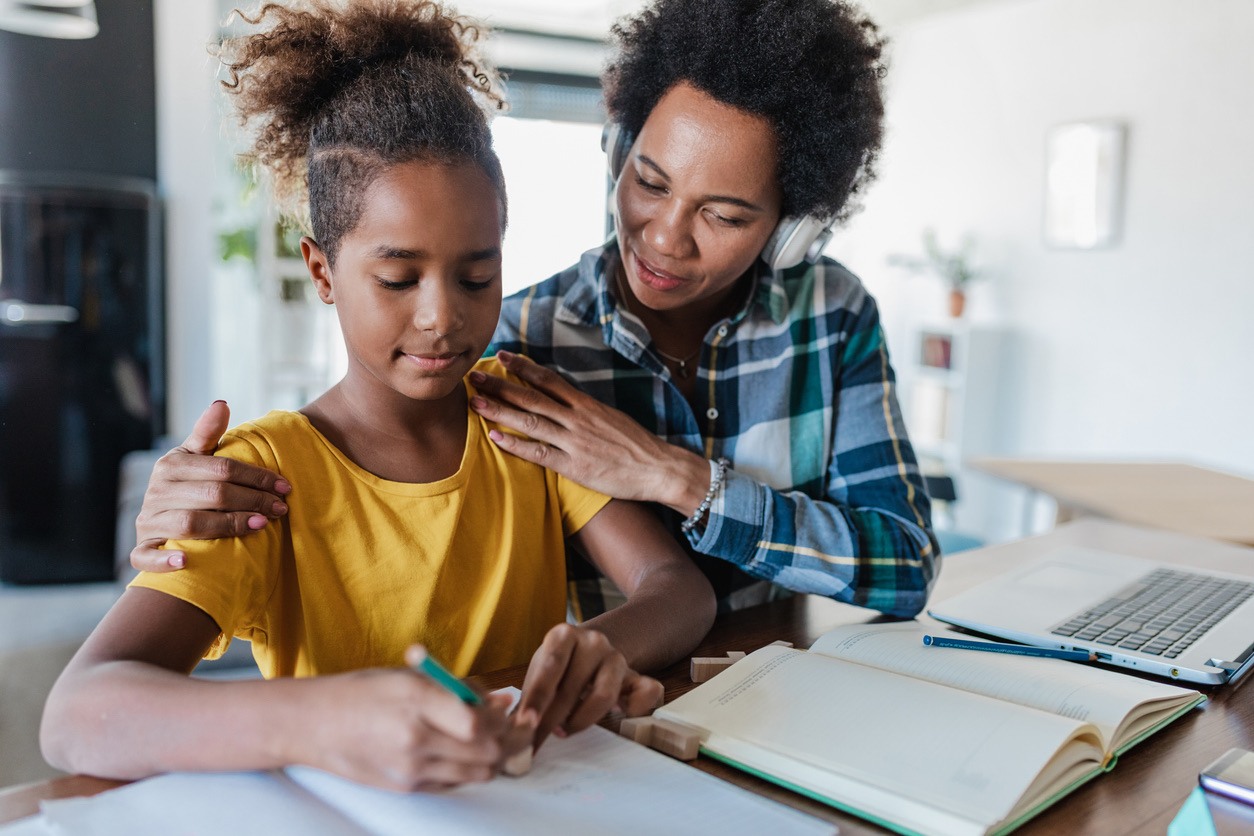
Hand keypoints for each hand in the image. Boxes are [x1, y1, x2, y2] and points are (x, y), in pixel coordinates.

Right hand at [131, 401, 290, 572]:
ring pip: (191, 524)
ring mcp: (148, 521)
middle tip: (280, 508)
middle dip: (252, 501)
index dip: (257, 477)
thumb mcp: (194, 456)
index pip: (222, 469)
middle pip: (213, 495)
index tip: (285, 487)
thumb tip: (222, 403)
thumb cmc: (186, 484)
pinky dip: (164, 560)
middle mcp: (156, 492)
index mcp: (171, 465)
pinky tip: (186, 561)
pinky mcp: (142, 548)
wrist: (157, 517)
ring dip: (229, 526)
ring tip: (261, 525)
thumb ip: (208, 433)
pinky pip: (146, 556)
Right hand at [303, 659, 536, 791]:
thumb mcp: (410, 676)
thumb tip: (502, 701)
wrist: (314, 724)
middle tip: (510, 725)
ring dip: (493, 757)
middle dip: (507, 738)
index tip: (507, 708)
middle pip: (486, 750)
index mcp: (415, 698)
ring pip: (478, 772)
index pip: (476, 721)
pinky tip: (462, 752)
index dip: (501, 717)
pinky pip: (456, 783)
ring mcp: (410, 768)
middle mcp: (414, 736)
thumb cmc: (363, 692)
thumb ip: (458, 689)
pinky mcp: (408, 788)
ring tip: (490, 739)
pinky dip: (469, 769)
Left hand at [469, 351, 707, 514]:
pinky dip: (516, 445)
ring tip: (475, 402)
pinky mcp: (575, 466)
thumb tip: (567, 402)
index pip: (549, 380)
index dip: (523, 367)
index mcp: (587, 405)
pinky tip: (495, 437)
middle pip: (532, 397)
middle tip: (474, 375)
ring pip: (530, 421)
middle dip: (501, 385)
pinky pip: (539, 453)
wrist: (659, 468)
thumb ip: (587, 411)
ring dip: (500, 411)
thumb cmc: (637, 445)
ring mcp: (575, 442)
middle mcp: (578, 419)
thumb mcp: (612, 418)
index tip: (502, 356)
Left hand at [517, 623, 662, 750]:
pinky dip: (634, 710)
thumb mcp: (540, 671)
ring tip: (563, 731)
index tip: (525, 722)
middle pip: (572, 687)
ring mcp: (617, 657)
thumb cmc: (558, 666)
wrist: (591, 649)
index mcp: (564, 634)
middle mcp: (593, 641)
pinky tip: (617, 717)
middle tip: (534, 743)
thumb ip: (530, 697)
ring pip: (604, 696)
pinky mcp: (638, 675)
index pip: (550, 667)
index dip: (537, 697)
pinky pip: (645, 694)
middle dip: (550, 720)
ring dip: (580, 720)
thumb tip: (512, 732)